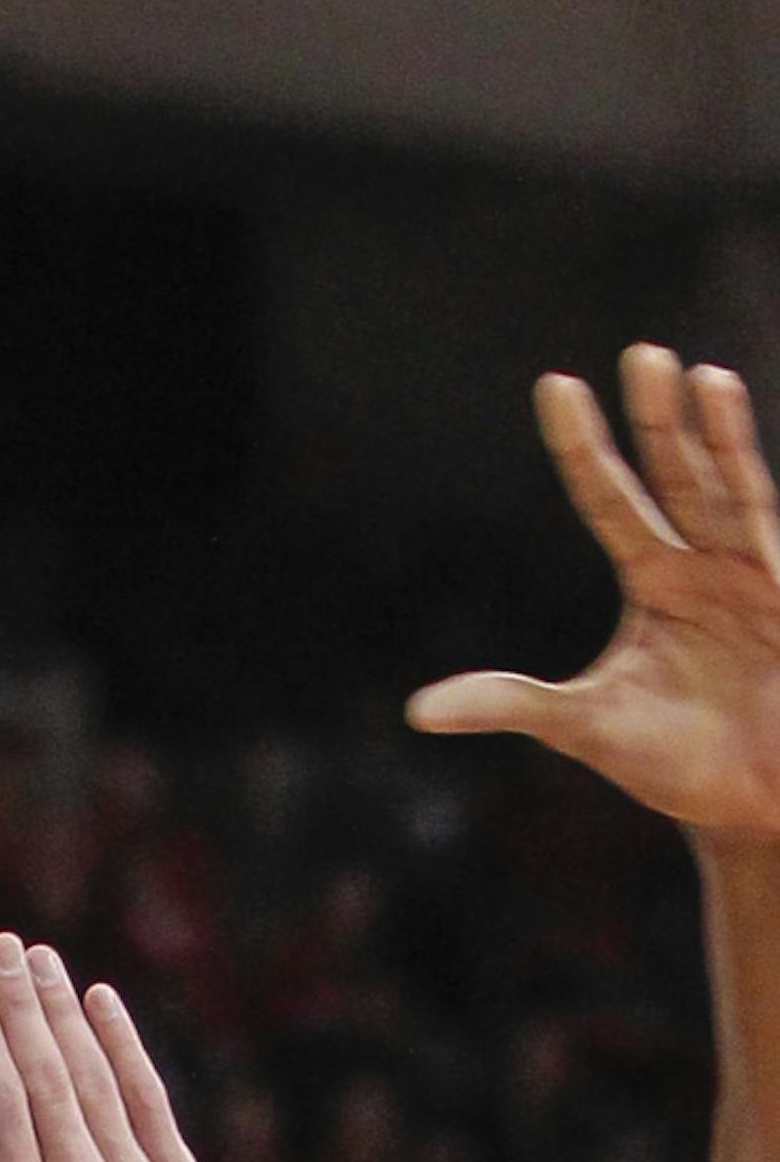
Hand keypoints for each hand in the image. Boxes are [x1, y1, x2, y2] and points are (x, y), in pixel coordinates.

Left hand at [408, 348, 779, 833]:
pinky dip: (755, 485)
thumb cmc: (678, 763)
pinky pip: (769, 528)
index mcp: (653, 582)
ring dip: (719, 436)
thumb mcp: (584, 727)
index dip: (583, 447)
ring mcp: (752, 577)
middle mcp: (702, 565)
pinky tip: (744, 435)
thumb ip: (511, 704)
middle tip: (641, 354)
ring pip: (730, 489)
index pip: (607, 498)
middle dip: (659, 420)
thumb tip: (416, 712)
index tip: (555, 385)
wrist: (752, 807)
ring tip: (700, 376)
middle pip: (675, 475)